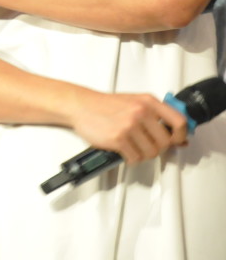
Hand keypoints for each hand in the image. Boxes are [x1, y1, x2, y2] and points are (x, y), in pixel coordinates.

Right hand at [71, 91, 187, 163]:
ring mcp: (129, 125)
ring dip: (143, 154)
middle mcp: (141, 112)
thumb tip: (178, 138)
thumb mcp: (134, 102)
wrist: (81, 105)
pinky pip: (135, 157)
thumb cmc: (105, 105)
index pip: (179, 121)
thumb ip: (155, 115)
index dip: (181, 136)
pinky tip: (124, 151)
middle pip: (165, 142)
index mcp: (148, 101)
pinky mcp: (118, 138)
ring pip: (151, 152)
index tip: (177, 141)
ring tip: (133, 148)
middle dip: (156, 148)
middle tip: (146, 145)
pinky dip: (131, 158)